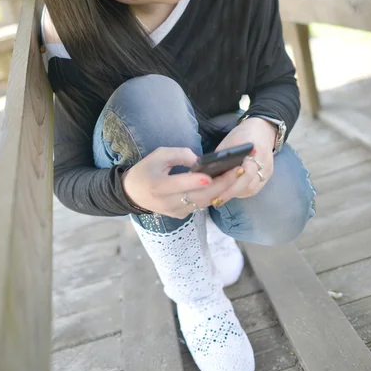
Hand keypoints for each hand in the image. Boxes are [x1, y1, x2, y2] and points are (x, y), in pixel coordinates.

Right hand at [121, 147, 238, 218]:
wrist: (132, 193)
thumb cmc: (146, 170)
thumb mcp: (158, 155)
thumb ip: (180, 155)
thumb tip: (201, 161)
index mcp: (158, 186)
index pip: (179, 185)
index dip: (195, 181)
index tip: (210, 175)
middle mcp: (167, 202)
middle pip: (199, 196)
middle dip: (221, 184)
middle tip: (238, 170)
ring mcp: (175, 211)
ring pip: (203, 203)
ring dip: (223, 190)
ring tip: (238, 175)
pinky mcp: (180, 215)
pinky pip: (200, 205)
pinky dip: (214, 195)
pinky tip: (227, 184)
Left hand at [211, 117, 275, 206]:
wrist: (262, 130)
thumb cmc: (242, 135)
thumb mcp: (228, 143)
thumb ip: (221, 158)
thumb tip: (205, 175)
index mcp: (255, 150)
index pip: (246, 172)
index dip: (232, 184)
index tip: (218, 192)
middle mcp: (264, 162)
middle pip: (249, 184)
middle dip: (232, 193)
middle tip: (216, 200)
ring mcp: (268, 170)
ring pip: (252, 189)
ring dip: (236, 194)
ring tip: (221, 197)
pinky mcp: (268, 175)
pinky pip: (255, 189)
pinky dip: (243, 192)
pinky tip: (232, 193)